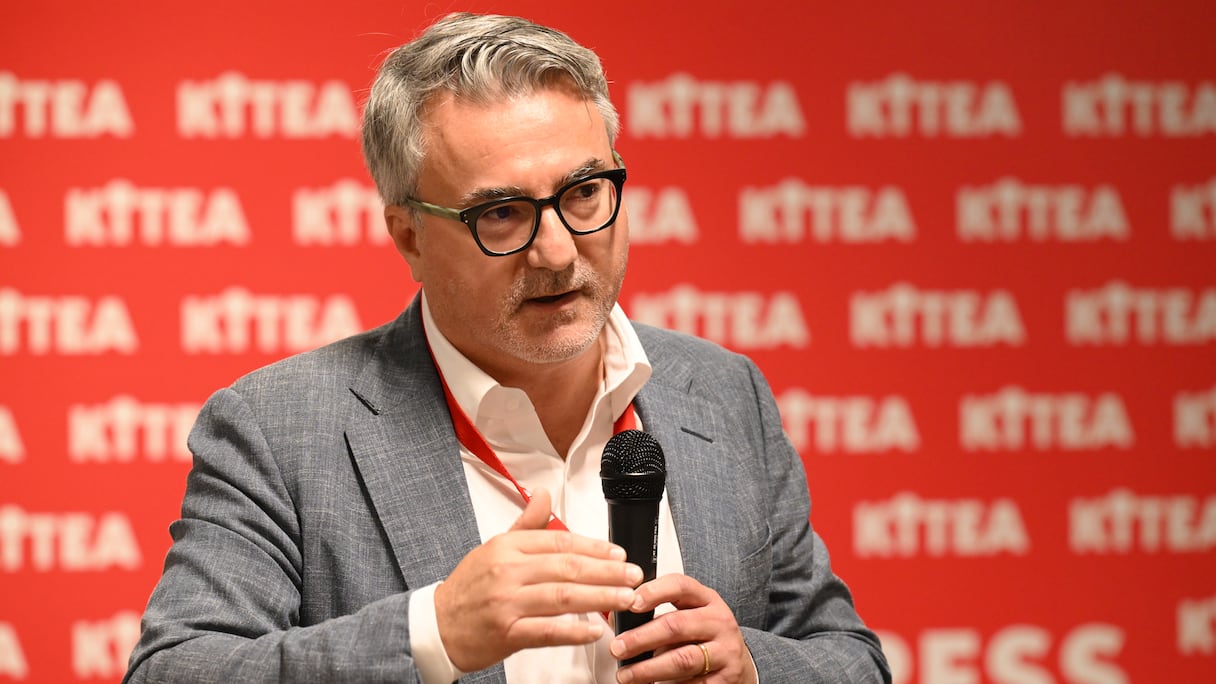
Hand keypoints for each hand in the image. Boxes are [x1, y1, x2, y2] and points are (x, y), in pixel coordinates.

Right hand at [434, 489, 642, 671]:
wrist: (437, 625)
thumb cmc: (469, 587)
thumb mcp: (494, 547)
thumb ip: (525, 523)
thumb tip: (542, 493)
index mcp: (508, 547)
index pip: (560, 542)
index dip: (594, 548)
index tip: (618, 554)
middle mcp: (508, 572)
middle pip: (567, 567)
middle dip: (607, 572)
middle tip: (632, 575)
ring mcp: (507, 603)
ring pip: (563, 597)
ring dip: (600, 598)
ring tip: (625, 599)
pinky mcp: (507, 633)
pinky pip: (547, 631)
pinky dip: (574, 631)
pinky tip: (594, 630)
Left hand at [609, 574, 757, 683]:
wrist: (737, 664)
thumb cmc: (704, 635)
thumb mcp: (686, 615)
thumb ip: (655, 612)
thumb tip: (612, 614)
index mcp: (706, 599)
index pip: (680, 586)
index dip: (654, 592)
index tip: (630, 602)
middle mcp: (718, 622)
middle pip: (676, 625)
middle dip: (641, 637)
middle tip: (617, 648)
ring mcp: (725, 651)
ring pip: (683, 659)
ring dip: (649, 669)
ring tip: (627, 675)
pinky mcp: (725, 679)